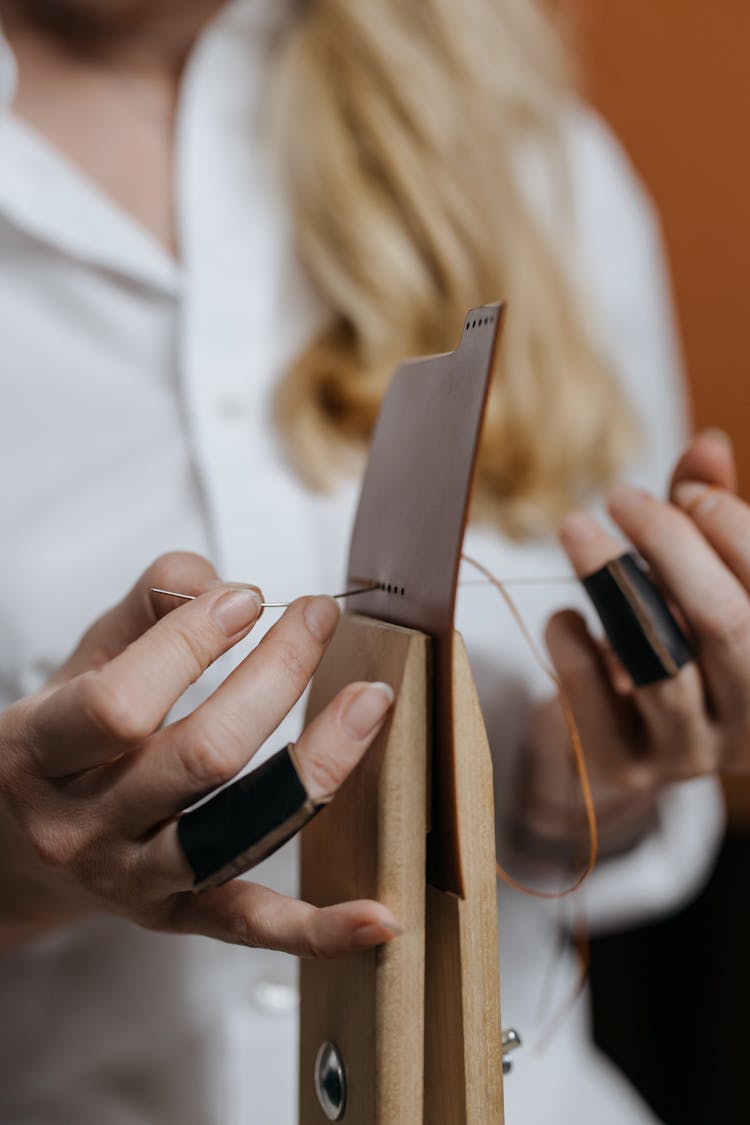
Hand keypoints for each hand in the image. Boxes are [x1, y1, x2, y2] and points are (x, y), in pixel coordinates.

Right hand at [0, 552, 397, 955]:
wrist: (11, 848)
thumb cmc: (57, 742)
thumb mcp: (76, 664)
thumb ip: (142, 609)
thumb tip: (216, 580)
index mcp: (40, 754)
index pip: (119, 705)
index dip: (189, 643)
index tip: (245, 598)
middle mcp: (84, 828)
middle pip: (199, 758)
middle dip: (274, 677)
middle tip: (319, 618)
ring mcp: (133, 881)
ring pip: (238, 831)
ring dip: (316, 762)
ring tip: (370, 700)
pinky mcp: (177, 916)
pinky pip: (251, 927)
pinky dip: (319, 928)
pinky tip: (379, 916)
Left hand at [519, 430, 742, 862]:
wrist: (620, 736)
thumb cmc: (672, 634)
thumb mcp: (698, 574)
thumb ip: (706, 513)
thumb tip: (707, 443)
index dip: (730, 527)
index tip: (682, 490)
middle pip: (726, 626)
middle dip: (673, 547)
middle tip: (621, 497)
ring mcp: (694, 755)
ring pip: (660, 665)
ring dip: (611, 582)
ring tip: (574, 529)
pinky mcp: (627, 769)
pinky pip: (595, 701)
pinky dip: (574, 646)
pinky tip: (566, 616)